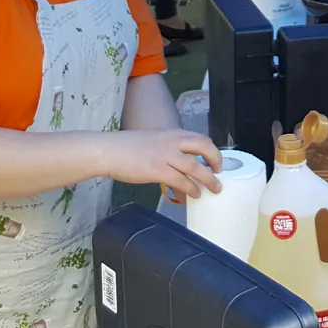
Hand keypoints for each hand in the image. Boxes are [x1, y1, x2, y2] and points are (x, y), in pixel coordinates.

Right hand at [103, 129, 221, 199]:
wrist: (109, 150)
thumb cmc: (126, 147)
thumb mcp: (152, 140)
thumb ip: (167, 148)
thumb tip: (179, 164)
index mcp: (172, 133)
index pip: (200, 138)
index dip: (211, 150)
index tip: (214, 160)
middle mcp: (172, 141)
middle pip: (204, 147)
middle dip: (216, 160)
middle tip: (219, 172)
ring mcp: (166, 156)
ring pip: (196, 167)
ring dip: (208, 179)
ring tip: (214, 189)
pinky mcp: (158, 170)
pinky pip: (181, 181)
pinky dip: (191, 189)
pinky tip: (194, 195)